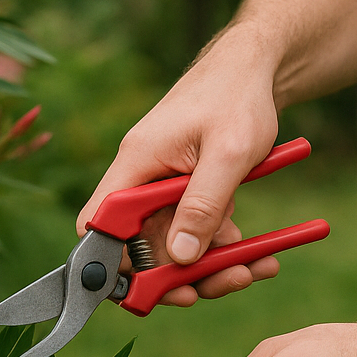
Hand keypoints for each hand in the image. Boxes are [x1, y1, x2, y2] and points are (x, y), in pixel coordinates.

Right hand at [77, 28, 281, 306]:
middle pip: (139, 245)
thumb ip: (203, 204)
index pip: (99, 222)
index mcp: (136, 164)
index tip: (147, 288)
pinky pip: (194, 230)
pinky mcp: (185, 190)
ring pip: (171, 243)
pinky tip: (258, 254)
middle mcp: (141, 177)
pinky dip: (222, 247)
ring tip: (254, 269)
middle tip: (212, 289)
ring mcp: (163, 186)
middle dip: (176, 274)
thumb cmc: (238, 98)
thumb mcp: (229, 154)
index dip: (112, 262)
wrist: (257, 67)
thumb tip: (181, 257)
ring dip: (209, 265)